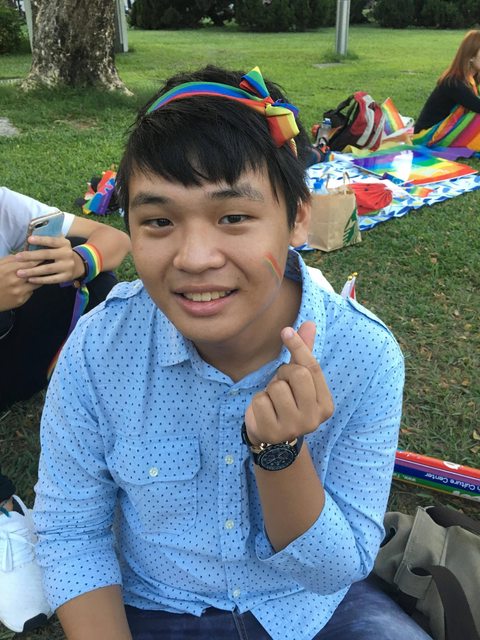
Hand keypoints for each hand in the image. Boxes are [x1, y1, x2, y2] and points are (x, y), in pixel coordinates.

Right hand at [0, 255, 40, 310]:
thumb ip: (11, 259)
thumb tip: (25, 255)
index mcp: (8, 270)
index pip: (30, 263)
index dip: (39, 259)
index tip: (44, 257)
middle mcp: (15, 281)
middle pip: (36, 273)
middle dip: (42, 268)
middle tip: (47, 265)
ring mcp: (19, 291)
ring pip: (37, 282)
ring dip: (38, 278)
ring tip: (39, 275)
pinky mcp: (21, 300)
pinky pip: (31, 291)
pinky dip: (31, 287)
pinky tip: (28, 285)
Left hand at [15, 235, 84, 283]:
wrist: (79, 265)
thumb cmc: (62, 252)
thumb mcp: (60, 244)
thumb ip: (49, 241)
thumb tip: (31, 238)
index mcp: (64, 244)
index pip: (51, 241)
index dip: (40, 240)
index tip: (29, 239)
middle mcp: (67, 254)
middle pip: (46, 255)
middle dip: (31, 256)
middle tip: (18, 257)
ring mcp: (67, 266)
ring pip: (47, 269)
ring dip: (32, 271)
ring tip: (20, 273)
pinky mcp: (66, 277)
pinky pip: (51, 279)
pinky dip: (40, 280)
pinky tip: (30, 279)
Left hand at [244, 321, 333, 444]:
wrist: (271, 439)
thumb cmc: (286, 402)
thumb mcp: (297, 379)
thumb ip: (304, 353)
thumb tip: (309, 323)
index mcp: (325, 405)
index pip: (313, 368)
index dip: (298, 346)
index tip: (285, 330)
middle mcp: (314, 418)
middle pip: (297, 374)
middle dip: (283, 373)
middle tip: (281, 384)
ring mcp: (294, 428)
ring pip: (277, 387)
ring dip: (269, 389)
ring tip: (273, 401)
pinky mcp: (272, 432)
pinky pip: (260, 401)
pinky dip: (258, 402)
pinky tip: (264, 411)